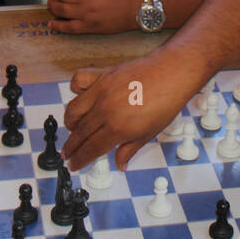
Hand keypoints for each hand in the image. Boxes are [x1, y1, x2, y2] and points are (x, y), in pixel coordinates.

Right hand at [62, 46, 203, 169]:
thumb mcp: (149, 133)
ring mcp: (102, 91)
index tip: (73, 164)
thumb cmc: (165, 102)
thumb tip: (120, 165)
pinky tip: (80, 97)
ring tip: (72, 129)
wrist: (172, 73)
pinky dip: (75, 90)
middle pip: (79, 133)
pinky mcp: (102, 74)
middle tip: (67, 153)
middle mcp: (106, 110)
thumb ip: (129, 149)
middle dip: (71, 146)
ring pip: (74, 110)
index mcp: (118, 128)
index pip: (91, 149)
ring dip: (70, 123)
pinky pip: (78, 81)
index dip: (80, 160)